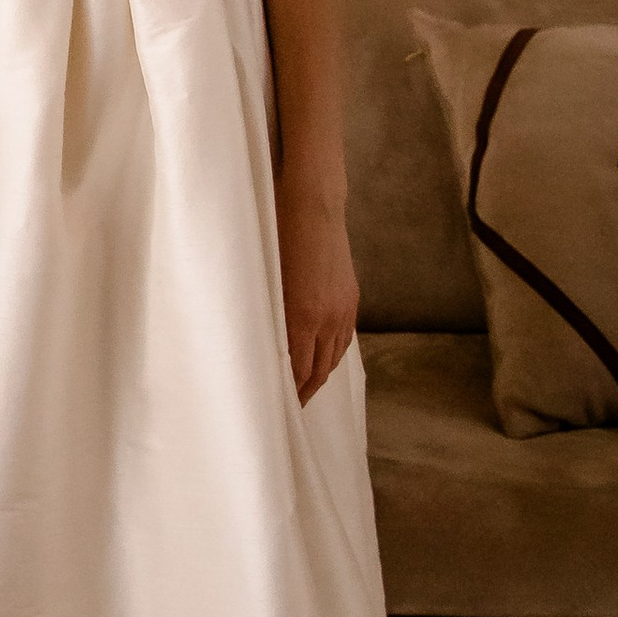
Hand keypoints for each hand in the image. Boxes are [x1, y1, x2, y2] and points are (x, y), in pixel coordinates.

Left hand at [276, 194, 358, 403]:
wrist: (312, 208)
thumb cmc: (277, 239)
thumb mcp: (267, 282)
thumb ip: (270, 317)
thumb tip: (267, 348)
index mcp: (301, 317)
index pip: (297, 370)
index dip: (289, 392)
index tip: (278, 405)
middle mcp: (327, 319)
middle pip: (318, 371)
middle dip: (304, 393)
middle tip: (291, 408)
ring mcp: (343, 310)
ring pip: (334, 358)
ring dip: (320, 377)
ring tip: (306, 390)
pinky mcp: (351, 300)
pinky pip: (344, 339)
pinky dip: (333, 355)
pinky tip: (324, 361)